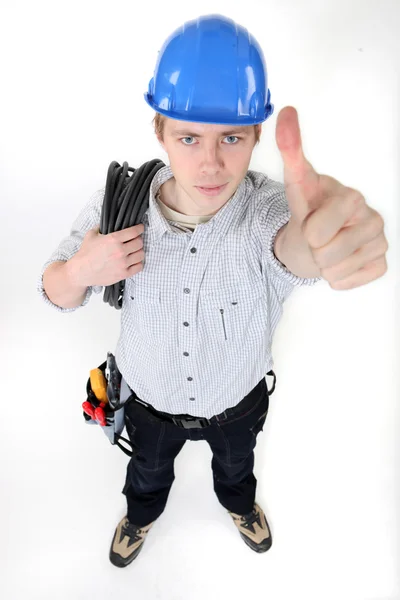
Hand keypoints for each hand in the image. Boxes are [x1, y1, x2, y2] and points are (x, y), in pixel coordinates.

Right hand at [72, 224, 144, 286]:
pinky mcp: (123, 274)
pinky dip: (138, 263)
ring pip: (141, 254)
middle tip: (135, 240)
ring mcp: (123, 263)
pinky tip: (133, 261)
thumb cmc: (85, 254)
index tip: (140, 228)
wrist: (81, 271)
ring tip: (134, 251)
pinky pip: (139, 267)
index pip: (134, 232)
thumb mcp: (91, 235)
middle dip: (138, 240)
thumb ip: (101, 227)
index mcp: (113, 239)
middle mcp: (120, 251)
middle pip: (139, 243)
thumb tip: (107, 223)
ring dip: (138, 251)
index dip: (139, 228)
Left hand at [275, 106, 387, 289]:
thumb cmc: (308, 210)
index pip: (317, 232)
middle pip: (325, 254)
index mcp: (352, 197)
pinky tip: (338, 260)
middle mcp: (372, 218)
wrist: (315, 238)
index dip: (307, 232)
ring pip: (335, 270)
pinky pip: (347, 283)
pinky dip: (336, 278)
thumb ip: (291, 149)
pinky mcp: (380, 264)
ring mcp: (380, 242)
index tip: (311, 220)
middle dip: (313, 249)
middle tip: (317, 237)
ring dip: (322, 265)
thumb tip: (287, 111)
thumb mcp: (296, 183)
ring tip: (326, 247)